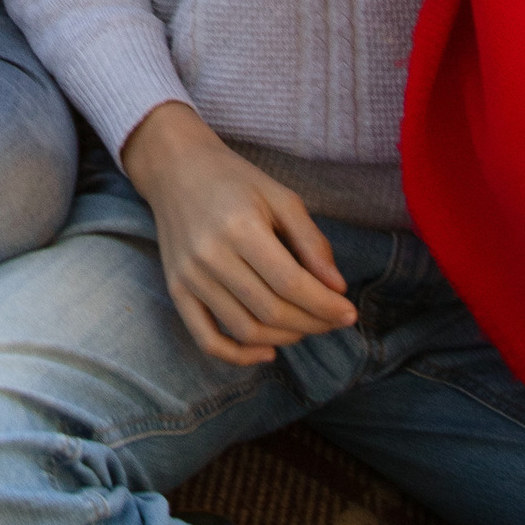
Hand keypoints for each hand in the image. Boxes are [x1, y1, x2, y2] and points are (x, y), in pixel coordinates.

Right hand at [120, 101, 354, 367]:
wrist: (175, 168)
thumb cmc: (234, 180)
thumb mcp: (280, 197)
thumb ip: (311, 241)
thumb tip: (336, 288)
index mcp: (240, 227)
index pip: (290, 283)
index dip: (325, 305)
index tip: (349, 313)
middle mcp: (210, 255)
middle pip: (270, 310)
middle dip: (312, 323)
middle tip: (333, 320)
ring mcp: (189, 277)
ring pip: (245, 329)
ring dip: (285, 338)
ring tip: (306, 327)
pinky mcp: (175, 290)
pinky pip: (206, 339)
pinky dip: (238, 356)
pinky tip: (267, 352)